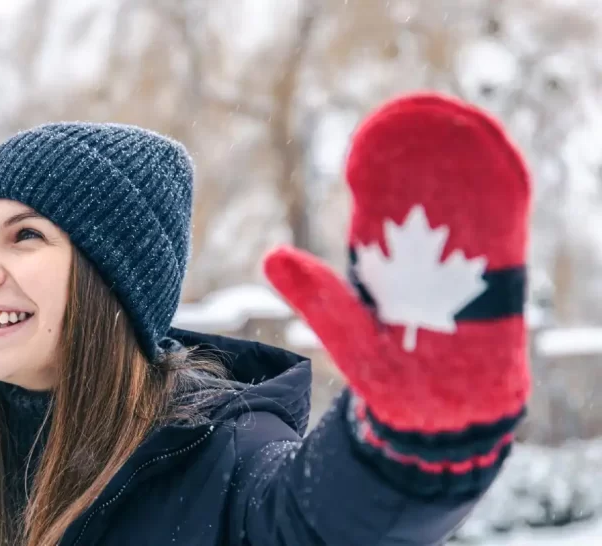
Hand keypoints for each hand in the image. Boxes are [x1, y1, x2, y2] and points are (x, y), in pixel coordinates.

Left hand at [263, 93, 530, 433]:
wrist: (440, 414)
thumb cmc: (390, 375)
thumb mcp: (347, 332)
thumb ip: (317, 295)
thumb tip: (270, 255)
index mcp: (385, 260)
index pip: (381, 201)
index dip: (377, 167)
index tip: (364, 141)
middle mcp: (423, 254)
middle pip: (426, 191)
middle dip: (424, 152)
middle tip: (417, 115)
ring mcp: (463, 263)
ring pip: (466, 203)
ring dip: (465, 163)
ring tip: (458, 126)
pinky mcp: (498, 276)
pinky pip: (502, 229)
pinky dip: (500, 194)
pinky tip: (498, 165)